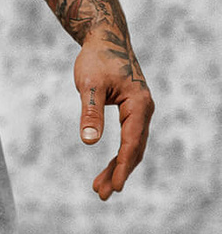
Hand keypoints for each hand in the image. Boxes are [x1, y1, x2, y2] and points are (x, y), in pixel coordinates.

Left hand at [74, 30, 154, 200]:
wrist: (105, 38)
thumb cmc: (97, 59)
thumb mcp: (89, 85)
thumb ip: (90, 112)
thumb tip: (89, 141)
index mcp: (138, 103)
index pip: (131, 141)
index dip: (122, 166)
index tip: (116, 186)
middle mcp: (144, 108)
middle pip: (134, 149)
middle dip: (119, 172)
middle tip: (102, 195)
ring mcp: (139, 111)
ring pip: (132, 147)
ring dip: (117, 168)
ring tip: (99, 189)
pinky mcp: (131, 113)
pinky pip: (128, 140)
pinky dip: (117, 157)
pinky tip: (106, 170)